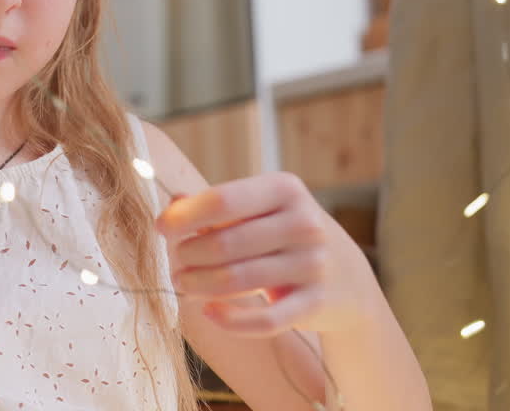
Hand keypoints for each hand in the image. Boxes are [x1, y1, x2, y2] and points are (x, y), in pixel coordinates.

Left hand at [156, 172, 376, 337]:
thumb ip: (217, 207)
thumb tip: (172, 205)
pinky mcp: (316, 303)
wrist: (348, 279)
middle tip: (175, 265)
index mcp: (286, 190)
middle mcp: (304, 223)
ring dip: (200, 285)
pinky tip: (210, 312)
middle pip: (225, 242)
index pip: (224, 199)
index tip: (162, 228)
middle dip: (189, 256)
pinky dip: (230, 319)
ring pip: (238, 280)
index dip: (186, 216)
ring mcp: (314, 263)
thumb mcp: (260, 211)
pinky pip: (264, 319)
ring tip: (183, 284)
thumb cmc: (285, 236)